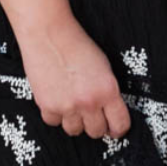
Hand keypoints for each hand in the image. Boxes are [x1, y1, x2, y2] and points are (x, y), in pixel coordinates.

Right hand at [17, 15, 132, 139]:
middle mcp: (88, 102)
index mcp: (107, 90)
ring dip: (75, 121)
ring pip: (75, 131)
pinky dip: (56, 115)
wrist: (49, 34)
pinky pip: (54, 122)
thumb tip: (109, 113)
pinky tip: (57, 100)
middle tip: (91, 114)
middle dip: (96, 125)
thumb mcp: (104, 67)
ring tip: (73, 105)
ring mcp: (67, 106)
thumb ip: (108, 92)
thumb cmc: (76, 45)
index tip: (114, 129)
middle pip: (96, 132)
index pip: (119, 125)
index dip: (118, 129)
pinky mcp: (47, 105)